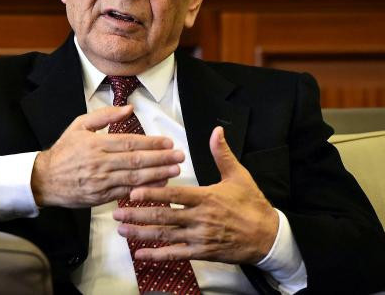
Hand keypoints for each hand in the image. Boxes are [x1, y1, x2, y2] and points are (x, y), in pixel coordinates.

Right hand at [31, 105, 184, 207]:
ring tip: (175, 170)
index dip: (151, 143)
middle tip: (179, 156)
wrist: (45, 179)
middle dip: (161, 158)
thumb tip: (128, 108)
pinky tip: (158, 185)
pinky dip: (144, 189)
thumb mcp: (79, 125)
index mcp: (96, 144)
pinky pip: (126, 192)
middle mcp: (100, 163)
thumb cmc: (64, 151)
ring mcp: (101, 181)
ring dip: (158, 174)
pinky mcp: (101, 196)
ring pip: (135, 178)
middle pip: (136, 160)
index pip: (130, 142)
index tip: (168, 142)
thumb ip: (104, 115)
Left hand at [113, 126, 278, 263]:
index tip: (133, 192)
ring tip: (122, 229)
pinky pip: (176, 255)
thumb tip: (216, 130)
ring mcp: (200, 237)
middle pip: (164, 216)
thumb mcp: (239, 175)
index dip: (154, 194)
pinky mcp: (202, 252)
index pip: (176, 195)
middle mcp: (200, 219)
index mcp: (206, 198)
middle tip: (117, 211)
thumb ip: (222, 153)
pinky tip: (140, 253)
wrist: (268, 236)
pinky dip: (157, 255)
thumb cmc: (252, 204)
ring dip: (142, 233)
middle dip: (138, 214)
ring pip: (166, 236)